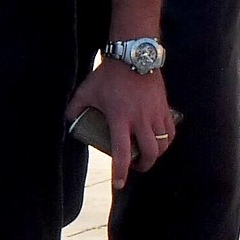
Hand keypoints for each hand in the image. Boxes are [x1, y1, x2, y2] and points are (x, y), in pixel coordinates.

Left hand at [64, 60, 174, 188]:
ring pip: (163, 144)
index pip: (122, 153)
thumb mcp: (85, 91)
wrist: (133, 55)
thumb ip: (74, 108)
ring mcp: (155, 113)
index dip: (120, 172)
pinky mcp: (165, 107)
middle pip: (150, 152)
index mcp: (120, 119)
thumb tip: (69, 121)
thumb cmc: (108, 75)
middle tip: (136, 168)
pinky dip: (167, 141)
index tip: (119, 183)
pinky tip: (160, 141)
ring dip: (156, 155)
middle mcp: (140, 120)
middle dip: (144, 166)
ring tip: (148, 155)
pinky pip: (171, 131)